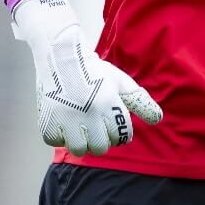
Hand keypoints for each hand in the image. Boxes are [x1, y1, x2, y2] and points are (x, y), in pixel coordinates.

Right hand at [12, 0, 161, 155]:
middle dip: (101, 140)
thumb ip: (139, 101)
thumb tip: (157, 119)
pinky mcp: (47, 119)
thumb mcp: (120, 82)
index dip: (119, 132)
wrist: (61, 55)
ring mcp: (66, 118)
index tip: (112, 126)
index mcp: (108, 104)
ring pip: (78, 149)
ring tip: (80, 128)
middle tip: (96, 127)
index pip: (120, 136)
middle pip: (100, 147)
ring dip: (81, 141)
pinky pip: (55, 141)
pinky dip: (59, 135)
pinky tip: (63, 123)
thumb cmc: (94, 69)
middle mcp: (88, 114)